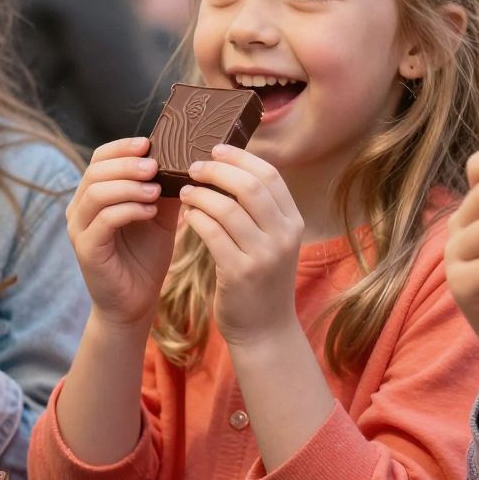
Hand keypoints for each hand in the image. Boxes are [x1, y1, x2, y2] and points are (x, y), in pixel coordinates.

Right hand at [65, 138, 178, 332]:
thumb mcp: (161, 216)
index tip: (149, 143)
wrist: (135, 302)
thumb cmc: (146, 257)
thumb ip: (167, 188)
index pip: (100, 158)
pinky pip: (103, 220)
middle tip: (155, 165)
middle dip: (127, 164)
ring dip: (128, 186)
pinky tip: (150, 211)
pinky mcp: (86, 249)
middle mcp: (80, 208)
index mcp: (95, 195)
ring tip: (156, 189)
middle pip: (96, 171)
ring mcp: (79, 229)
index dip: (122, 147)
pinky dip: (128, 210)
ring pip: (96, 193)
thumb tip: (187, 158)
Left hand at [178, 145, 302, 351]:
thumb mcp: (271, 242)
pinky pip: (212, 233)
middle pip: (250, 186)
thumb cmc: (261, 280)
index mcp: (293, 222)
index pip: (270, 175)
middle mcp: (283, 236)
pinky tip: (187, 215)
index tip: (216, 149)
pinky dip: (196, 217)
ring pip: (227, 207)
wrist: (264, 331)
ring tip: (185, 191)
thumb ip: (259, 210)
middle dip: (218, 170)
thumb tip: (228, 168)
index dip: (241, 157)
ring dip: (201, 193)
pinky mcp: (240, 273)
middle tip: (194, 166)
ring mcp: (264, 255)